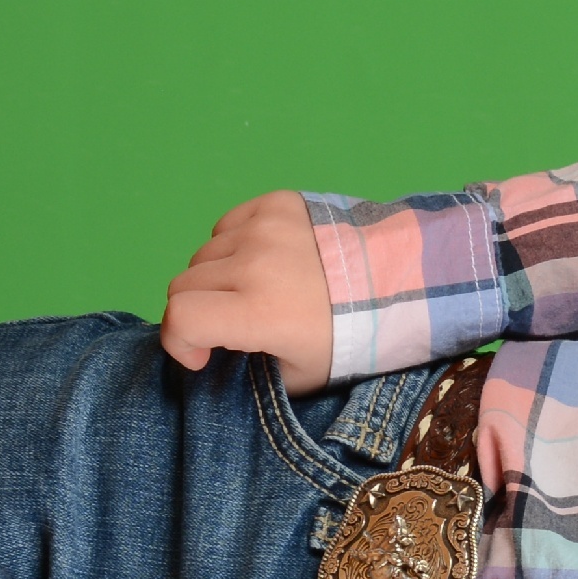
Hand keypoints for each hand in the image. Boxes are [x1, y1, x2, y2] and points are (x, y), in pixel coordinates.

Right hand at [160, 190, 332, 389]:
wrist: (399, 283)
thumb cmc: (348, 339)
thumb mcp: (296, 375)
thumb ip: (244, 366)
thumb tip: (211, 351)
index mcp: (260, 312)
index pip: (180, 317)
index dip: (178, 341)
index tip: (201, 356)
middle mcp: (256, 263)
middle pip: (184, 284)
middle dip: (198, 311)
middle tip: (230, 325)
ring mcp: (265, 227)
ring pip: (204, 254)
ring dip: (216, 277)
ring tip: (253, 290)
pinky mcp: (277, 203)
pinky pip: (227, 224)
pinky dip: (233, 245)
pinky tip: (264, 261)